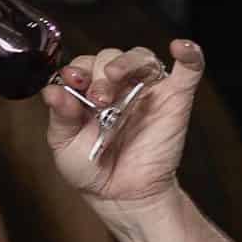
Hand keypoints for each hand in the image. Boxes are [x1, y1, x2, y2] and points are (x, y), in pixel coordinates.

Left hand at [44, 38, 204, 210]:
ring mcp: (147, 89)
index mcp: (88, 91)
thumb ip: (60, 116)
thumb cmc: (92, 168)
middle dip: (100, 73)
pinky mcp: (175, 98)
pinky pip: (189, 69)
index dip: (77, 69)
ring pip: (142, 57)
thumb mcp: (64, 144)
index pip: (84, 65)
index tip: (72, 80)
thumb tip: (51, 90)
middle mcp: (118, 86)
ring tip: (115, 79)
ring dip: (127, 62)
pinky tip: (180, 47)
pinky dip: (190, 53)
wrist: (122, 195)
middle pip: (111, 57)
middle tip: (98, 99)